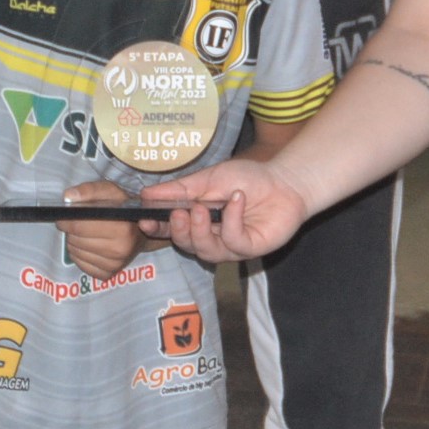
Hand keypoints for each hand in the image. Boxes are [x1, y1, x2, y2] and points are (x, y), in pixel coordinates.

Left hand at [57, 180, 140, 277]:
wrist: (140, 231)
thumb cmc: (122, 208)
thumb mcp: (110, 191)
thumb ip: (89, 190)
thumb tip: (68, 196)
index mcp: (122, 228)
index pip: (80, 226)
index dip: (66, 220)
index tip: (63, 216)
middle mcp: (120, 250)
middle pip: (76, 240)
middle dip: (70, 231)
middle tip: (75, 223)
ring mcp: (114, 265)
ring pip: (76, 254)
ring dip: (73, 242)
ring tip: (82, 233)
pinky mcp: (108, 274)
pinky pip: (81, 265)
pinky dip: (78, 255)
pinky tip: (86, 245)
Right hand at [142, 158, 308, 264]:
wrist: (285, 181)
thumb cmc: (247, 178)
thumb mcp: (209, 178)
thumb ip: (180, 189)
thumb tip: (146, 194)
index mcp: (198, 219)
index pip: (172, 229)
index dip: (157, 228)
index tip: (143, 220)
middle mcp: (212, 236)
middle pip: (186, 244)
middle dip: (179, 231)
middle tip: (179, 213)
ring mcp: (231, 245)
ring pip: (206, 250)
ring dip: (200, 230)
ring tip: (202, 209)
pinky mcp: (250, 248)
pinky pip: (233, 241)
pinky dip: (232, 219)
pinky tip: (237, 199)